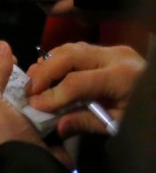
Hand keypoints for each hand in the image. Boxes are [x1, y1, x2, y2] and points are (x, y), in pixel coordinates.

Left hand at [0, 42, 70, 166]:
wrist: (36, 166)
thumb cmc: (2, 134)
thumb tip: (1, 45)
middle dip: (1, 73)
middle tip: (11, 57)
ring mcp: (15, 124)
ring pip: (19, 97)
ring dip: (26, 84)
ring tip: (33, 67)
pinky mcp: (38, 128)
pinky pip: (39, 108)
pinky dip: (44, 96)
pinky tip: (48, 82)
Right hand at [26, 42, 144, 137]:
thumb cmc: (145, 116)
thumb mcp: (120, 124)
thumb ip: (88, 122)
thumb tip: (58, 125)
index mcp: (122, 77)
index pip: (76, 82)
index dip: (52, 94)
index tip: (35, 104)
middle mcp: (115, 56)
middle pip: (69, 56)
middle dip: (45, 72)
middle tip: (29, 88)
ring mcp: (113, 49)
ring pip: (72, 47)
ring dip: (50, 62)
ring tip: (36, 79)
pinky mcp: (111, 49)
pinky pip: (79, 48)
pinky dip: (62, 58)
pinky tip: (53, 71)